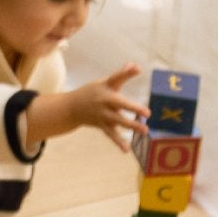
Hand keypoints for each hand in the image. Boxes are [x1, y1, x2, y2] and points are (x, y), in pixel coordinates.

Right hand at [27, 65, 143, 149]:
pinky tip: (126, 150)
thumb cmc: (92, 92)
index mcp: (106, 87)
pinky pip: (110, 134)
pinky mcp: (101, 125)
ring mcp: (102, 114)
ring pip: (117, 121)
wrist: (71, 107)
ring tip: (144, 130)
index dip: (126, 73)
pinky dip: (118, 142)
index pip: (116, 78)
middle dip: (133, 109)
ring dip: (130, 125)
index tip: (137, 69)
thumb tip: (135, 66)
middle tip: (147, 114)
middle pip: (119, 104)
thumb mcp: (105, 82)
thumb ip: (122, 76)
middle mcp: (104, 100)